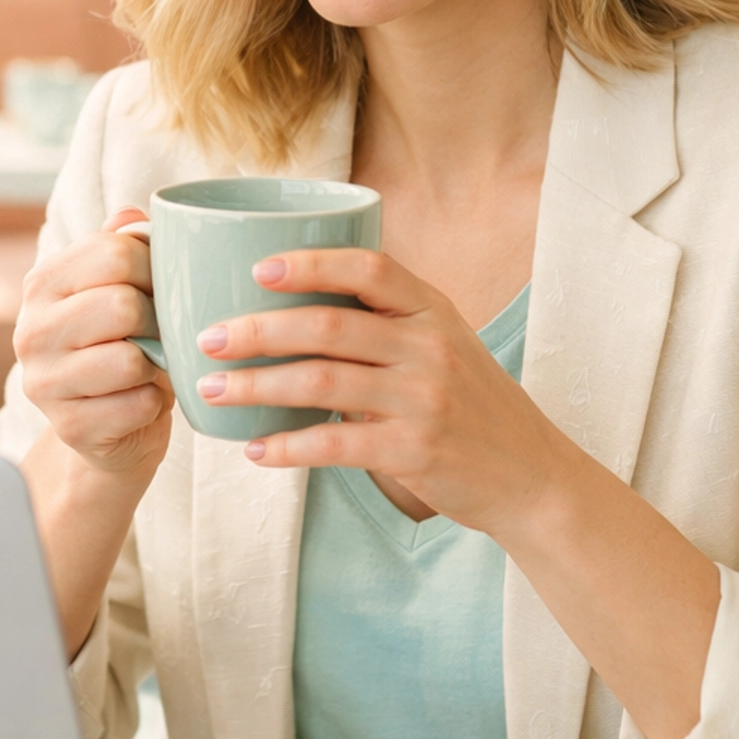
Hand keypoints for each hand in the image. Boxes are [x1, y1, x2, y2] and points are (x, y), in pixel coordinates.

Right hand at [14, 208, 173, 482]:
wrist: (108, 427)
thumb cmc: (122, 344)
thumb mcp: (119, 287)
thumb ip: (124, 245)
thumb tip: (136, 216)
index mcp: (42, 283)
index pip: (113, 252)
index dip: (154, 267)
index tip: (159, 286)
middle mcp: (31, 331)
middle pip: (122, 304)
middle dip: (157, 319)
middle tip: (159, 331)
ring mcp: (44, 383)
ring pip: (130, 360)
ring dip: (157, 365)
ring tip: (150, 365)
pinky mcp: (69, 428)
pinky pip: (140, 405)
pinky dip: (155, 402)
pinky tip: (141, 400)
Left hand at [193, 246, 560, 541]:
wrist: (532, 476)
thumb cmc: (473, 406)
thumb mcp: (445, 345)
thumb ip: (388, 322)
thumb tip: (299, 305)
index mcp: (433, 310)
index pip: (370, 267)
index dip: (312, 262)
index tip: (258, 269)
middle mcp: (430, 346)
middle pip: (329, 324)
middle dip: (258, 329)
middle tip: (206, 337)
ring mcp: (423, 399)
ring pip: (321, 381)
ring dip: (257, 385)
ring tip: (213, 390)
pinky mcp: (413, 450)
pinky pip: (334, 443)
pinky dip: (287, 446)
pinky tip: (255, 447)